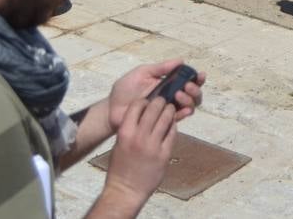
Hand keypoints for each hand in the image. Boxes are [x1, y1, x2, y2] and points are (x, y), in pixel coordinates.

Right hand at [99, 96, 178, 211]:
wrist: (125, 191)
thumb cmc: (120, 167)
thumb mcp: (119, 143)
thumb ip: (130, 128)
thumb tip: (143, 113)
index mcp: (125, 132)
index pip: (137, 105)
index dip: (144, 101)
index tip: (147, 101)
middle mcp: (139, 137)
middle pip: (155, 108)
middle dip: (160, 102)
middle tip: (162, 101)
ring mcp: (153, 146)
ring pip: (166, 119)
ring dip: (169, 111)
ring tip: (169, 110)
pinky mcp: (164, 155)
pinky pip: (172, 134)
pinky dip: (173, 126)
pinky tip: (171, 124)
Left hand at [106, 60, 203, 132]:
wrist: (112, 109)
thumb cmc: (125, 89)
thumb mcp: (141, 73)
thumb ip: (160, 68)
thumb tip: (181, 61)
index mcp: (168, 83)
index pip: (188, 79)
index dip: (197, 78)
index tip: (199, 75)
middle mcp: (172, 96)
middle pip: (194, 94)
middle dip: (195, 89)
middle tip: (186, 87)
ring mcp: (168, 110)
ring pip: (190, 106)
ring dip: (189, 100)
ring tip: (178, 96)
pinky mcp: (163, 122)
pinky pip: (179, 119)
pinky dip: (183, 114)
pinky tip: (179, 110)